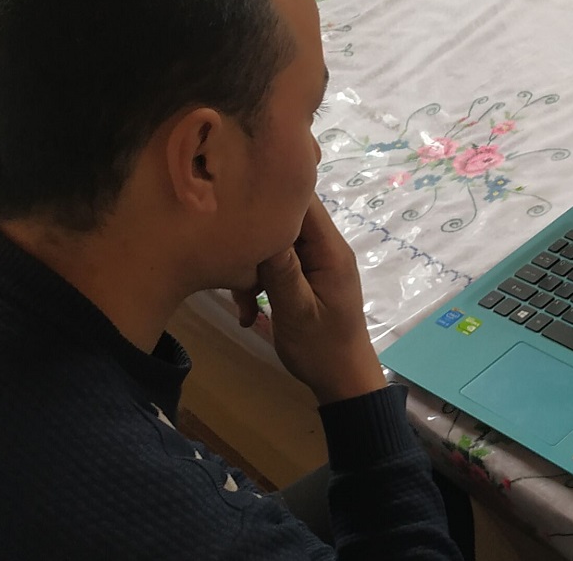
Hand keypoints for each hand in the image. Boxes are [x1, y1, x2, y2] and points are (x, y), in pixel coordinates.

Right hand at [232, 196, 386, 404]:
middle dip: (255, 235)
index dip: (272, 192)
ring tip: (243, 299)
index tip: (236, 196)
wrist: (342, 381)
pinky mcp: (304, 277)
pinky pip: (275, 266)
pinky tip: (249, 312)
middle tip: (230, 259)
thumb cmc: (323, 349)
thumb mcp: (297, 311)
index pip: (304, 201)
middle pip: (285, 220)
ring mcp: (314, 262)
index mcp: (330, 250)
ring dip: (253, 268)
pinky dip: (258, 284)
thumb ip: (281, 269)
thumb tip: (263, 223)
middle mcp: (325, 248)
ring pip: (274, 245)